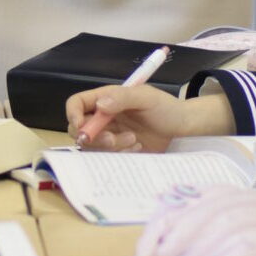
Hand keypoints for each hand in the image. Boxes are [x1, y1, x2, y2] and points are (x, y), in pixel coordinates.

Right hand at [67, 83, 231, 151]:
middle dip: (93, 137)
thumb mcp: (146, 98)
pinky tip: (137, 147)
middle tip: (111, 140)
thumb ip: (123, 98)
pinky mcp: (118, 150)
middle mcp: (104, 117)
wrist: (182, 128)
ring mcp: (110, 134)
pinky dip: (119, 154)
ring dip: (110, 146)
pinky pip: (107, 157)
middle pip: (80, 129)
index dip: (73, 114)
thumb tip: (100, 104)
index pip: (77, 103)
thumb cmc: (166, 108)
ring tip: (134, 140)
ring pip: (93, 146)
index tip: (81, 126)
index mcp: (106, 99)